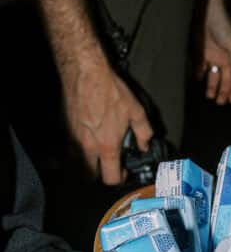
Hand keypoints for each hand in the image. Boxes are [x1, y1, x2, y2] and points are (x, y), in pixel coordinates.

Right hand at [39, 0, 152, 184]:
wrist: (85, 71)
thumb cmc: (109, 89)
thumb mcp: (136, 111)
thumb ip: (144, 132)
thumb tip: (145, 144)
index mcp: (107, 145)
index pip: (110, 177)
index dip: (118, 179)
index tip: (122, 173)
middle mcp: (87, 145)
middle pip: (88, 177)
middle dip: (98, 176)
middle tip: (107, 167)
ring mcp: (72, 138)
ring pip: (74, 165)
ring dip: (84, 166)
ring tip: (95, 158)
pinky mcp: (64, 128)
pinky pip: (67, 148)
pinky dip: (75, 151)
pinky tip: (86, 141)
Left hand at [197, 0, 230, 104]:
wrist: (207, 11)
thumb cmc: (224, 26)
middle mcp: (225, 59)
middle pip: (226, 79)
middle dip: (224, 91)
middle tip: (221, 103)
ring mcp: (213, 56)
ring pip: (214, 76)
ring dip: (212, 86)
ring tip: (210, 97)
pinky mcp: (202, 52)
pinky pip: (201, 67)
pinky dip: (200, 74)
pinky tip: (199, 79)